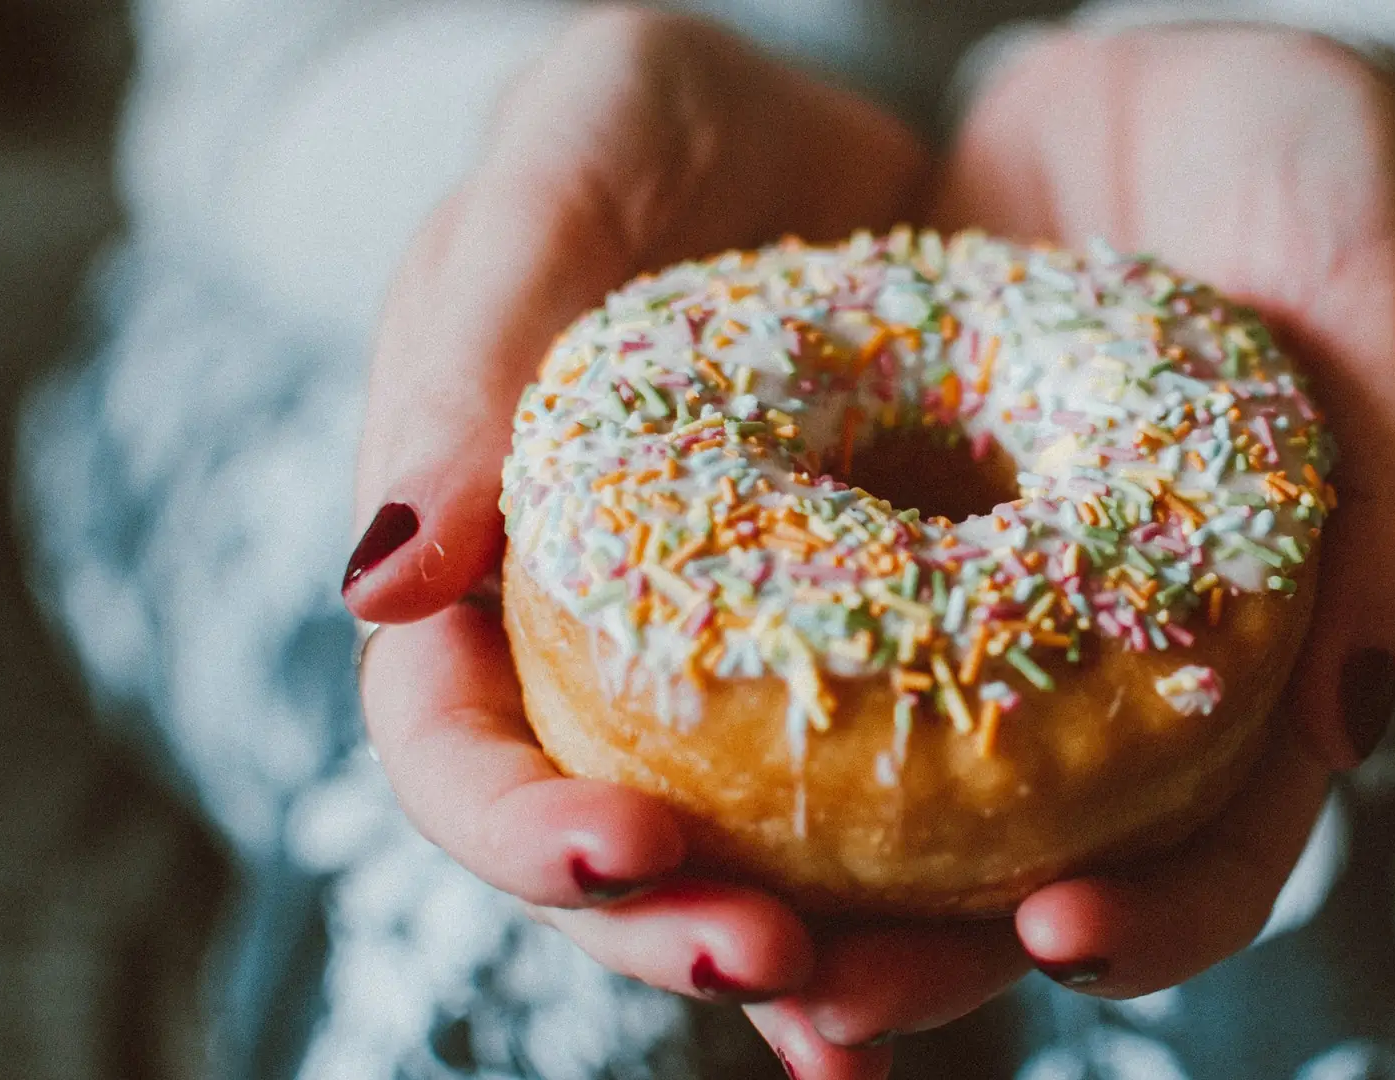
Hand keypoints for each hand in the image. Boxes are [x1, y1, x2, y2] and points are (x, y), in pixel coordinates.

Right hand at [343, 6, 927, 1069]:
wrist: (825, 128)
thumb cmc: (662, 123)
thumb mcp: (565, 168)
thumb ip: (466, 348)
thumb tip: (378, 585)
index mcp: (489, 567)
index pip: (452, 745)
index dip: (518, 826)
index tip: (628, 848)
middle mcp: (607, 653)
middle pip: (605, 848)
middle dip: (675, 924)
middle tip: (785, 958)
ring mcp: (741, 676)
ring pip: (752, 859)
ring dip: (815, 953)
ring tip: (888, 1007)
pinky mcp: (882, 661)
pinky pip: (897, 800)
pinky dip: (937, 887)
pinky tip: (1016, 938)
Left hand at [766, 25, 1394, 1065]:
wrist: (1155, 83)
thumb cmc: (1303, 171)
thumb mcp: (1369, 278)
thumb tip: (1354, 722)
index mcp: (1246, 649)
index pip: (1218, 839)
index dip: (1156, 915)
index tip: (1055, 934)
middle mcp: (1097, 663)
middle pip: (1023, 870)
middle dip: (921, 949)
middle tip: (813, 979)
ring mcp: (976, 613)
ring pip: (886, 805)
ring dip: (797, 882)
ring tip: (698, 910)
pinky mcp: (865, 540)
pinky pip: (790, 655)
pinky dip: (723, 733)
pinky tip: (639, 775)